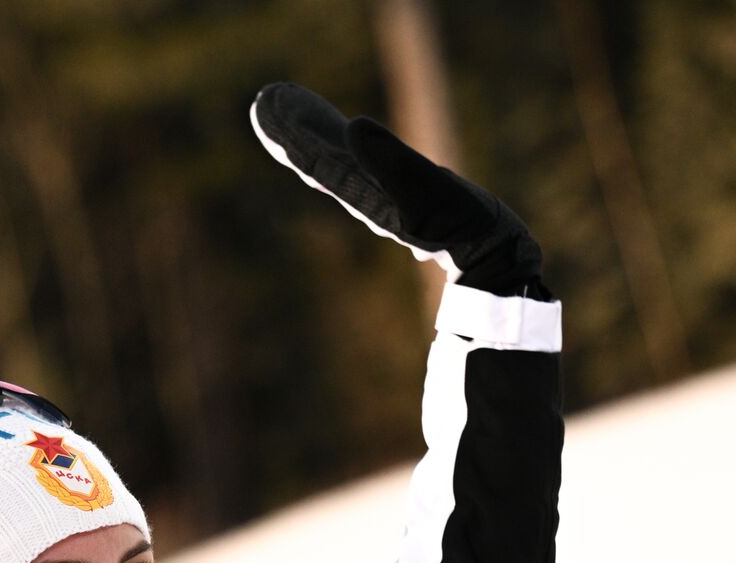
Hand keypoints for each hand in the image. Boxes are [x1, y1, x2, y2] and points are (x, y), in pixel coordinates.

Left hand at [251, 83, 544, 297]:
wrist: (493, 261)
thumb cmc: (461, 224)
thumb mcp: (425, 187)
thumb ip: (389, 159)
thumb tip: (352, 127)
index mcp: (364, 193)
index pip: (317, 159)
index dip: (290, 135)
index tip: (264, 109)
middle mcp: (369, 199)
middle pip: (321, 163)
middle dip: (294, 137)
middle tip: (266, 105)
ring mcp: (389, 204)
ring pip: (343, 169)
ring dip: (320, 143)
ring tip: (296, 120)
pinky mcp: (412, 204)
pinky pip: (370, 175)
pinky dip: (353, 157)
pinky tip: (350, 152)